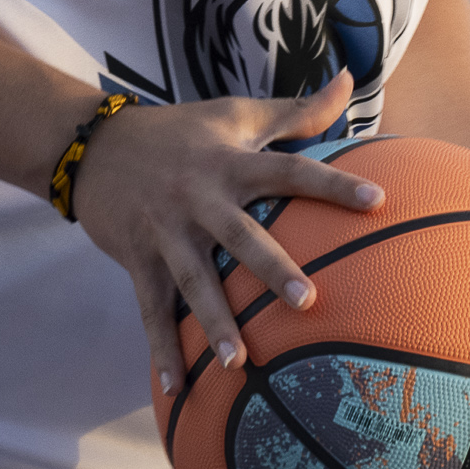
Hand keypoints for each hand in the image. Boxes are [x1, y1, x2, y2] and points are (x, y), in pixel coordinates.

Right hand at [72, 71, 385, 394]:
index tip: (377, 201)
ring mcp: (166, 233)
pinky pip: (151, 310)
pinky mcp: (137, 260)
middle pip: (241, 235)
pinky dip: (162, 350)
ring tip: (238, 362)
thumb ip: (297, 109)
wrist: (92, 145)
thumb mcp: (236, 114)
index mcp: (230, 163)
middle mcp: (200, 198)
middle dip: (272, 268)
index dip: (332, 185)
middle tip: (309, 300)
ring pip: (193, 281)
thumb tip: (350, 79)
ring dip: (213, 323)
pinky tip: (177, 389)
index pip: (289, 171)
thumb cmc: (179, 131)